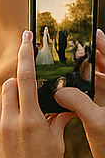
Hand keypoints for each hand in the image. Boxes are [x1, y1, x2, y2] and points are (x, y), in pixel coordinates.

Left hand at [0, 31, 66, 157]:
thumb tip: (60, 103)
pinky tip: (17, 126)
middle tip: (32, 88)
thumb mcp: (57, 143)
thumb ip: (55, 119)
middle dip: (20, 82)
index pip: (27, 78)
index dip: (25, 54)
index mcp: (31, 120)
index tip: (25, 36)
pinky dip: (6, 113)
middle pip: (10, 86)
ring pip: (2, 100)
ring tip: (27, 113)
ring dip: (12, 98)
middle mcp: (10, 121)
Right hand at [55, 29, 104, 157]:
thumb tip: (59, 91)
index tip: (94, 33)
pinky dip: (81, 90)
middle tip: (72, 47)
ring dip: (84, 74)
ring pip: (99, 82)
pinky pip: (93, 96)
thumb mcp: (97, 125)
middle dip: (90, 58)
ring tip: (66, 65)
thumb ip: (79, 104)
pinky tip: (67, 89)